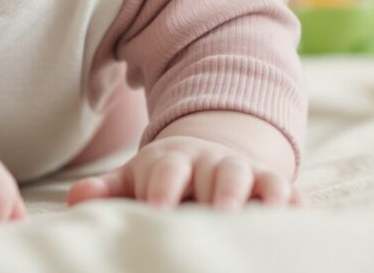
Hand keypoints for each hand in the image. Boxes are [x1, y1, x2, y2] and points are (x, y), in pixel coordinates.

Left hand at [66, 135, 297, 210]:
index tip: (156, 210)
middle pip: (220, 174)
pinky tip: (298, 223)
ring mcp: (248, 172)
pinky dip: (295, 206)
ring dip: (261, 198)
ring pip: (258, 180)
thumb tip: (75, 199)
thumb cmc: (168, 177)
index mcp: (176, 162)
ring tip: (259, 222)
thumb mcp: (137, 177)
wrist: (214, 148)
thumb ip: (108, 189)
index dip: (163, 189)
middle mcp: (215, 164)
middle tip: (217, 216)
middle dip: (220, 194)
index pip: (169, 171)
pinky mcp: (275, 185)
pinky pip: (290, 192)